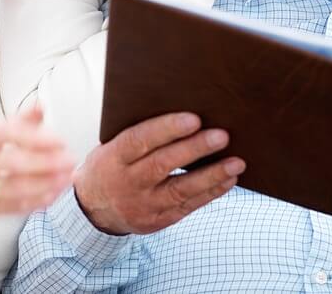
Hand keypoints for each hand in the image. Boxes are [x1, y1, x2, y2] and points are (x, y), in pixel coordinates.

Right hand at [0, 107, 74, 222]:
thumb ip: (14, 121)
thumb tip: (41, 105)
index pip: (6, 134)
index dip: (36, 138)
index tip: (61, 140)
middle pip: (12, 163)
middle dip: (46, 163)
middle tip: (71, 160)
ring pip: (12, 189)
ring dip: (45, 185)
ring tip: (67, 179)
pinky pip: (7, 208)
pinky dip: (32, 203)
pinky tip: (51, 195)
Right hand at [73, 112, 244, 234]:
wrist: (94, 208)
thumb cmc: (114, 163)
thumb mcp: (113, 145)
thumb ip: (142, 133)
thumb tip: (186, 110)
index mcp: (114, 157)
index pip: (140, 140)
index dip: (167, 129)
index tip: (194, 118)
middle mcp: (127, 182)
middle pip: (162, 165)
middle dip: (194, 150)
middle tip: (222, 136)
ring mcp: (142, 205)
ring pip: (179, 190)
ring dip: (212, 176)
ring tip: (236, 162)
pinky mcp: (157, 221)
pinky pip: (187, 206)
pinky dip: (211, 192)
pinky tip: (229, 179)